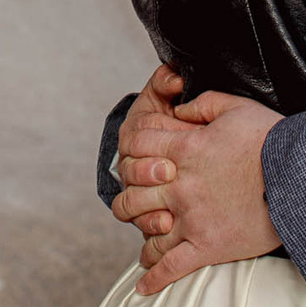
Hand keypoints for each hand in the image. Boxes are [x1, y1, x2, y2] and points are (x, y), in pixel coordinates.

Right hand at [111, 64, 185, 237]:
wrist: (177, 150)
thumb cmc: (171, 121)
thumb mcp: (167, 98)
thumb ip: (167, 82)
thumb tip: (174, 76)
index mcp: (135, 136)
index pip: (132, 141)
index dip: (146, 147)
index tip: (168, 152)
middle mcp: (132, 166)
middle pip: (128, 174)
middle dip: (146, 175)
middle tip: (169, 173)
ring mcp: (139, 192)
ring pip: (128, 207)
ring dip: (148, 209)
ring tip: (168, 214)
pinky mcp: (149, 214)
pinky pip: (143, 228)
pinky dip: (152, 229)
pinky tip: (169, 228)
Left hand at [111, 91, 281, 294]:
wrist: (302, 177)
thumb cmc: (272, 139)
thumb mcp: (236, 107)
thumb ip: (201, 104)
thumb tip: (178, 109)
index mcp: (184, 149)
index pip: (136, 146)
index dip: (132, 148)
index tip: (139, 156)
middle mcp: (180, 185)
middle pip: (131, 192)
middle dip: (129, 193)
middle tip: (137, 198)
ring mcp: (192, 218)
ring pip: (146, 231)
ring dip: (141, 232)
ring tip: (145, 234)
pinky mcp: (207, 246)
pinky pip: (171, 267)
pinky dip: (154, 278)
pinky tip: (145, 286)